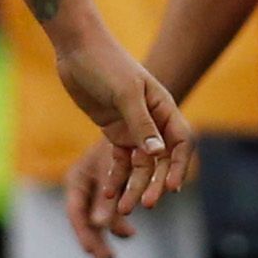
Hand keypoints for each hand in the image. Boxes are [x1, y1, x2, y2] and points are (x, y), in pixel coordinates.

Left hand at [55, 36, 194, 248]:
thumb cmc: (106, 64)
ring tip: (122, 208)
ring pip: (139, 164)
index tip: (171, 187)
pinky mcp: (113, 132)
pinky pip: (119, 160)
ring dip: (132, 186)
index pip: (181, 142)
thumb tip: (157, 154)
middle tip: (147, 205)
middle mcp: (152, 120)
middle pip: (160, 160)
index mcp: (164, 108)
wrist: (77, 50)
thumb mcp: (124, 93)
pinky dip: (114, 176)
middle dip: (154, 183)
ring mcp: (132, 127)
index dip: (178, 165)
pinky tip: (107, 193)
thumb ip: (141, 124)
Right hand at [62, 135, 138, 257]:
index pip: (75, 213)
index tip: (94, 253)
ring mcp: (97, 183)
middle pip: (85, 217)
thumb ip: (108, 197)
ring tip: (114, 252)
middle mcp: (84, 182)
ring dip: (108, 232)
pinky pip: (112, 207)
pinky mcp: (112, 182)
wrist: (133, 114)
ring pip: (99, 215)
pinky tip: (129, 231)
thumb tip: (101, 226)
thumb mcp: (113, 170)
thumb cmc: (122, 139)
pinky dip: (119, 220)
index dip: (84, 234)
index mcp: (77, 178)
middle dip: (95, 240)